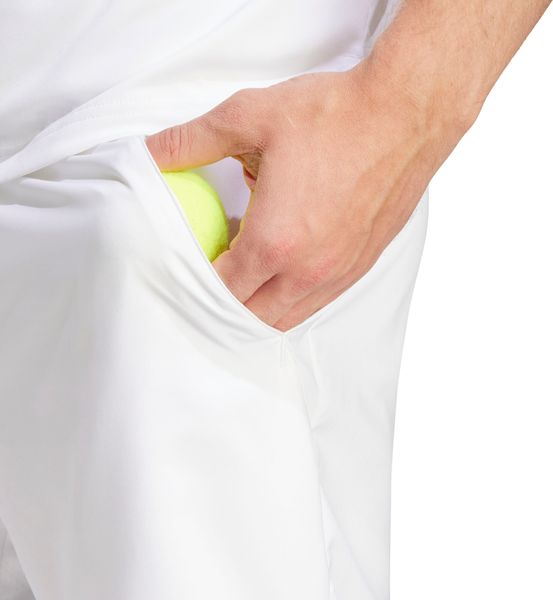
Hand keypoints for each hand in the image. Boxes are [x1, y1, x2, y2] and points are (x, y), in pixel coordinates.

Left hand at [145, 64, 464, 331]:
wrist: (407, 113)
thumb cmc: (335, 116)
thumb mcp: (250, 117)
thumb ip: (192, 141)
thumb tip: (150, 153)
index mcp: (274, 242)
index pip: (220, 289)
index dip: (197, 279)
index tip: (190, 260)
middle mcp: (307, 270)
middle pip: (250, 315)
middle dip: (224, 302)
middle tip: (215, 269)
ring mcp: (337, 273)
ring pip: (286, 317)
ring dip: (258, 305)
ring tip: (248, 271)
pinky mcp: (360, 266)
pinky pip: (317, 302)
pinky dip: (291, 296)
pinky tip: (286, 263)